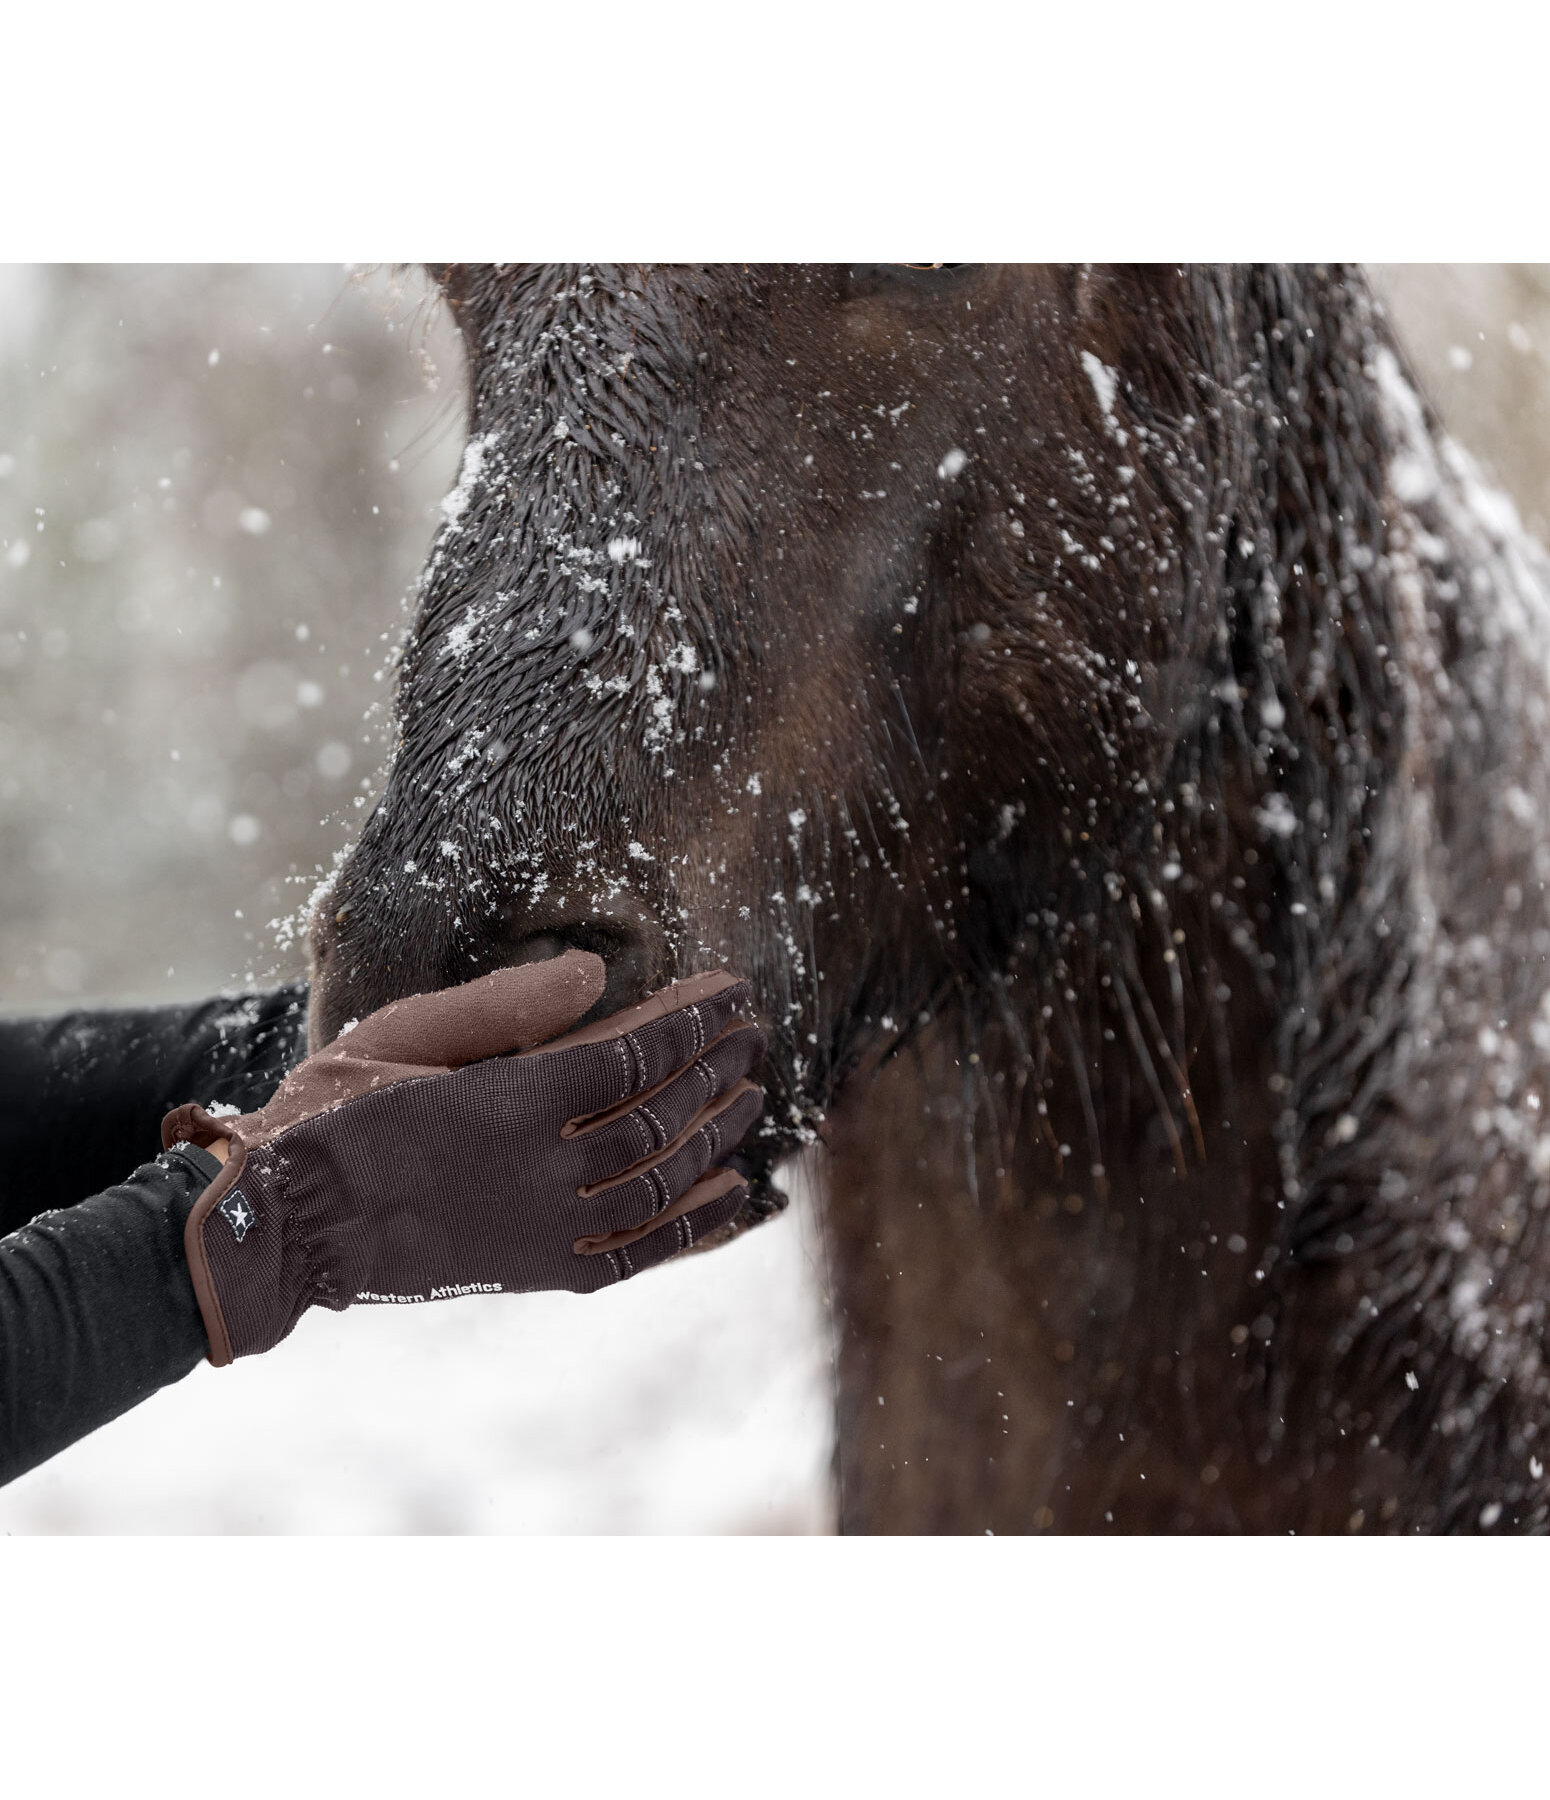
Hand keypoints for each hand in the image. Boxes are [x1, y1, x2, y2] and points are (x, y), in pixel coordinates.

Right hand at [162, 951, 765, 1363]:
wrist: (285, 1226)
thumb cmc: (333, 1113)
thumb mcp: (401, 1032)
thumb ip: (501, 1005)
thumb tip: (593, 971)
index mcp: (507, 1102)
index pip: (632, 1052)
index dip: (692, 1019)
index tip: (734, 990)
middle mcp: (539, 1169)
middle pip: (657, 1113)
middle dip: (713, 1069)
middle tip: (754, 1036)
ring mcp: (543, 1227)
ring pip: (658, 1180)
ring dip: (713, 1136)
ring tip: (752, 1098)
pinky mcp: (538, 1268)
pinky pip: (637, 1250)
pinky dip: (691, 1223)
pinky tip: (730, 1193)